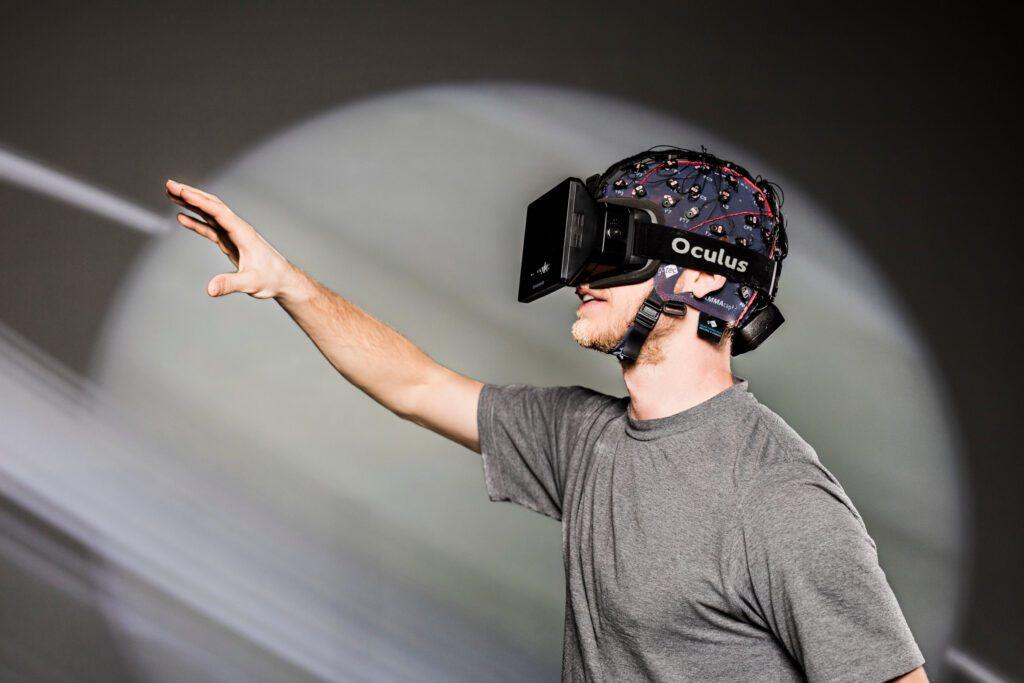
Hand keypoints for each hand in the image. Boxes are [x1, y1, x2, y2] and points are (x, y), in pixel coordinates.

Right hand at [165, 179, 299, 298]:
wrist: (283, 280)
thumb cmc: (271, 279)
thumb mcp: (250, 283)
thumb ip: (229, 284)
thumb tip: (210, 289)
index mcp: (242, 232)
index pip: (218, 211)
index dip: (199, 201)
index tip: (181, 191)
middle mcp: (237, 229)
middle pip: (212, 206)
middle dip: (190, 194)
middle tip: (169, 184)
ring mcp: (233, 234)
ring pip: (209, 214)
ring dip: (191, 203)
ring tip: (170, 193)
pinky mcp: (230, 242)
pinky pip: (210, 228)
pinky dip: (195, 222)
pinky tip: (181, 216)